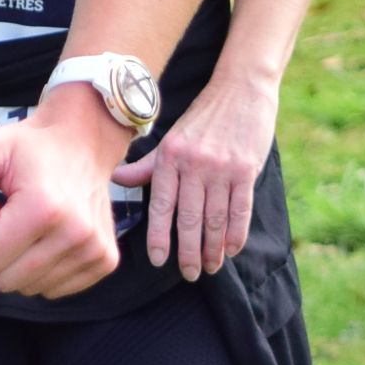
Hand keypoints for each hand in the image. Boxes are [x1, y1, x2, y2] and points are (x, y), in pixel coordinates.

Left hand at [0, 90, 130, 297]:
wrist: (84, 140)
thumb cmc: (30, 145)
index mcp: (44, 208)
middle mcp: (76, 235)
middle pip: (3, 281)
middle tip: (10, 212)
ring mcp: (94, 251)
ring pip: (28, 288)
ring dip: (20, 258)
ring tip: (29, 220)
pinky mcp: (105, 262)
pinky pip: (53, 289)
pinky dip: (43, 267)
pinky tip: (48, 233)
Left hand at [116, 78, 274, 279]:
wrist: (240, 90)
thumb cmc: (202, 118)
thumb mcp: (171, 139)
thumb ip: (148, 165)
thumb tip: (117, 180)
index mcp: (170, 157)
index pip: (161, 204)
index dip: (159, 235)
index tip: (157, 259)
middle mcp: (194, 164)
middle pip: (190, 218)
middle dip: (188, 251)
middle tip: (188, 273)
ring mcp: (221, 168)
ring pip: (215, 218)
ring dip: (213, 248)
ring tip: (209, 267)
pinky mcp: (246, 170)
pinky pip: (240, 210)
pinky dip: (235, 233)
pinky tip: (230, 249)